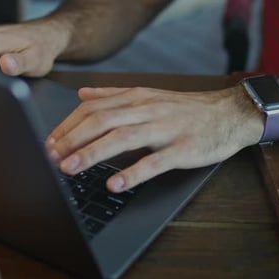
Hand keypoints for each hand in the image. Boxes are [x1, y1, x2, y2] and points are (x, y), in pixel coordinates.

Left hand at [46, 86, 263, 192]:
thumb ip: (113, 96)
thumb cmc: (185, 110)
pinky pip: (155, 162)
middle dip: (72, 139)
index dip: (67, 126)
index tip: (49, 143)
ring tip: (70, 168)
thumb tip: (82, 95)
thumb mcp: (147, 96)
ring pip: (123, 137)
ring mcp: (165, 128)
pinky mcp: (184, 148)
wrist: (229, 113)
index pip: (92, 108)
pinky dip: (133, 172)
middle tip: (50, 157)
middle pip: (101, 121)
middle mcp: (147, 109)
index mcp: (136, 97)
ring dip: (93, 153)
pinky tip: (115, 184)